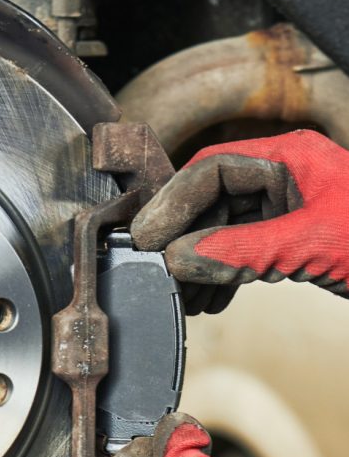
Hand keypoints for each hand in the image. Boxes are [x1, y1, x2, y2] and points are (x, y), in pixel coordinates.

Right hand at [130, 129, 348, 314]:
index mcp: (291, 158)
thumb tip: (180, 258)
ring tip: (181, 295)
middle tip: (155, 270)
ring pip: (227, 231)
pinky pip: (247, 253)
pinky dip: (225, 275)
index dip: (173, 203)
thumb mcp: (311, 243)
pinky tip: (213, 298)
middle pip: (213, 201)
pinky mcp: (298, 242)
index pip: (212, 170)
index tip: (145, 238)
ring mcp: (291, 211)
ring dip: (200, 263)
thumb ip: (241, 251)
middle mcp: (286, 179)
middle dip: (183, 238)